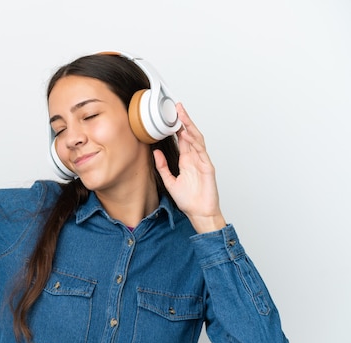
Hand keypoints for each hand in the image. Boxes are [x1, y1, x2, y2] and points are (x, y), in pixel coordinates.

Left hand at [153, 103, 226, 232]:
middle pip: (190, 134)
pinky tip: (187, 134)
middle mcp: (195, 158)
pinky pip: (201, 152)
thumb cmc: (189, 200)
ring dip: (190, 126)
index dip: (177, 127)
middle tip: (178, 107)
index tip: (170, 116)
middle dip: (184, 120)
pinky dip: (194, 142)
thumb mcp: (170, 181)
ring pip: (197, 139)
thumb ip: (162, 167)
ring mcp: (202, 161)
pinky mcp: (208, 167)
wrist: (199, 213)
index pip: (182, 139)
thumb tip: (155, 153)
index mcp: (186, 161)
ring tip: (182, 115)